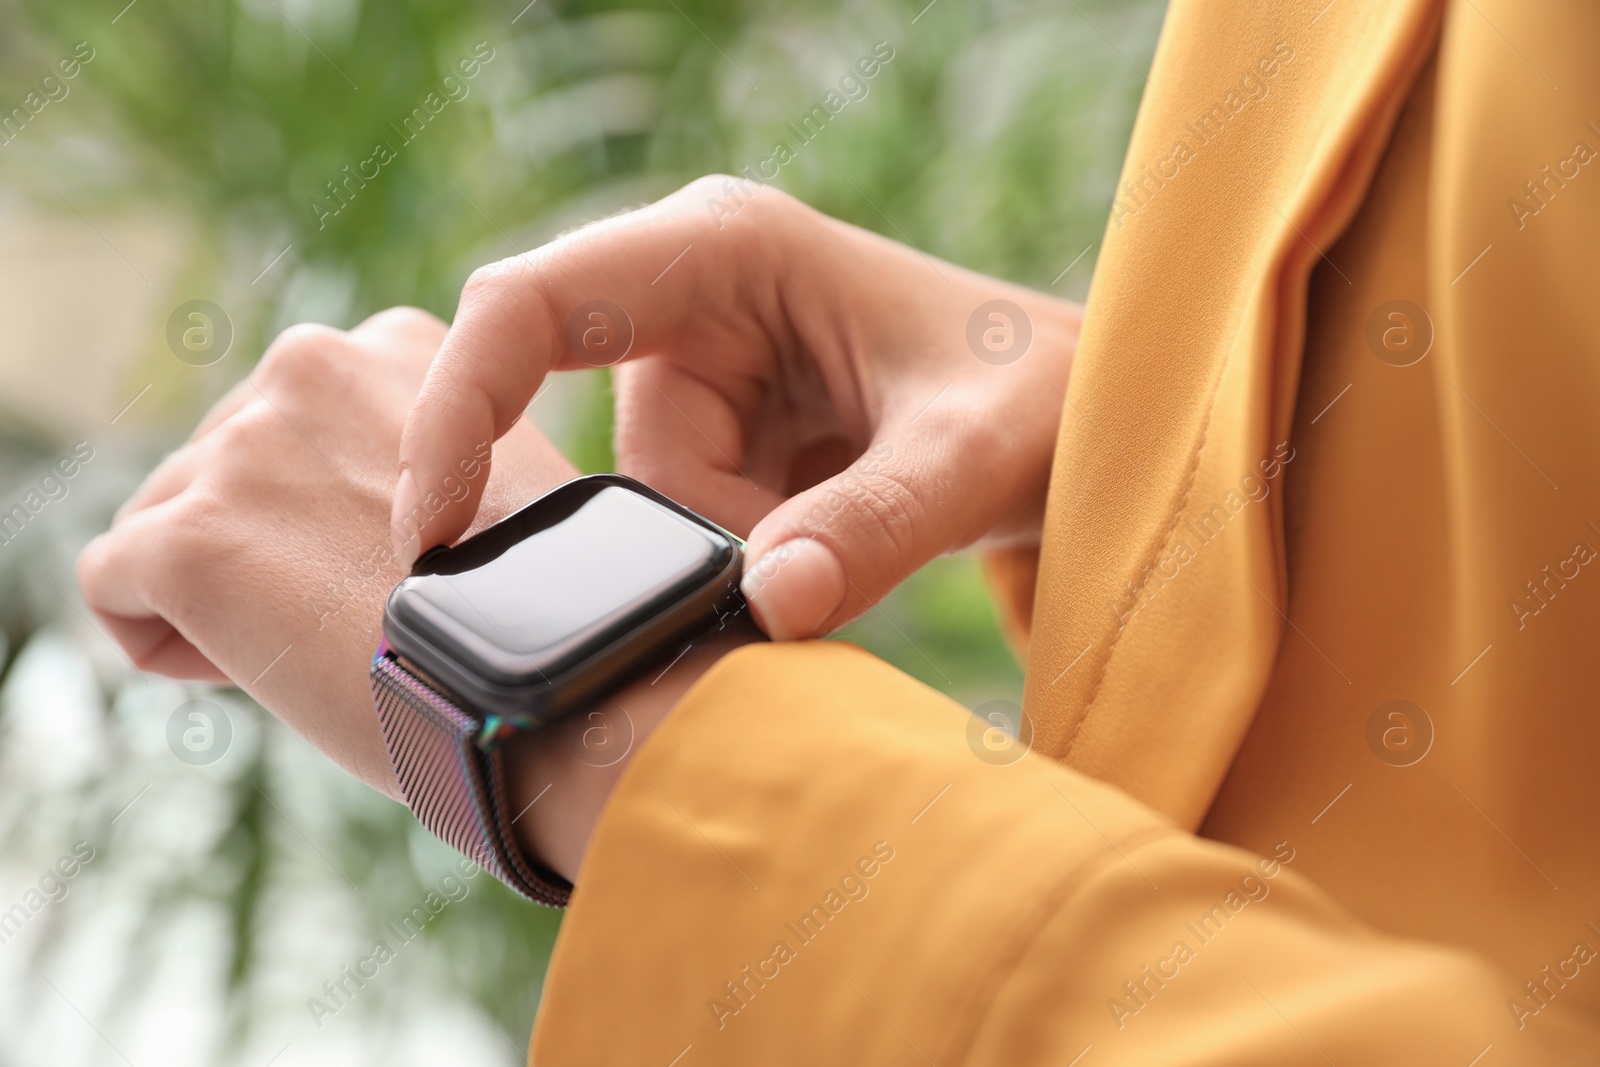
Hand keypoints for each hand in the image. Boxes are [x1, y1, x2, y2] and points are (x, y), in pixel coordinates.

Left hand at [77, 308, 580, 796]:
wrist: (547, 689)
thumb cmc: (542, 613)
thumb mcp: (497, 484)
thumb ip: (417, 454)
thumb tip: (343, 506)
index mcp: (398, 343)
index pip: (296, 416)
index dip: (325, 503)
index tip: (386, 564)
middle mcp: (312, 367)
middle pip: (223, 464)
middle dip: (264, 543)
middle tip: (349, 618)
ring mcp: (246, 450)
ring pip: (162, 518)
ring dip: (216, 588)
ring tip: (310, 649)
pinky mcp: (191, 539)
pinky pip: (112, 584)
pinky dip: (158, 636)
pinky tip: (242, 667)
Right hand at [392, 176, 1081, 639]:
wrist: (1075, 418)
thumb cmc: (1036, 395)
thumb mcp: (970, 457)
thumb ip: (871, 529)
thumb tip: (762, 608)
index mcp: (722, 247)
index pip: (530, 307)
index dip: (457, 406)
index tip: (431, 529)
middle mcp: (690, 293)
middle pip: (601, 443)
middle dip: (685, 531)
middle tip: (804, 556)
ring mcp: (701, 364)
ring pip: (644, 503)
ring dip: (730, 552)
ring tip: (845, 535)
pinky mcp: (718, 425)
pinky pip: (680, 518)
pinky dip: (739, 558)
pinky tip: (823, 539)